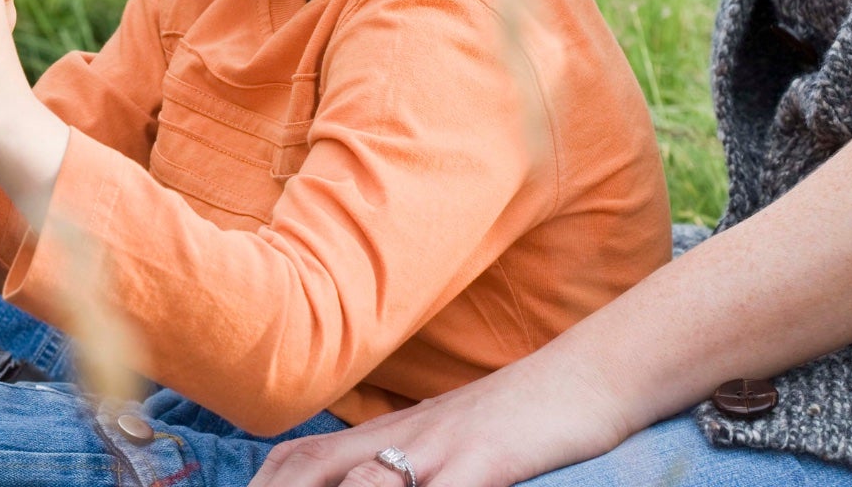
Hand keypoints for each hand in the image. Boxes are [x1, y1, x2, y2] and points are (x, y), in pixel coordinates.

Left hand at [249, 354, 632, 486]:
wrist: (589, 375)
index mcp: (387, 434)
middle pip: (312, 470)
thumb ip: (401, 465)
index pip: (301, 457)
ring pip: (365, 485)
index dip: (262, 483)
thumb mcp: (447, 443)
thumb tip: (364, 482)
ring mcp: (442, 449)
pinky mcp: (487, 461)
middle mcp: (402, 438)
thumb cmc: (516, 419)